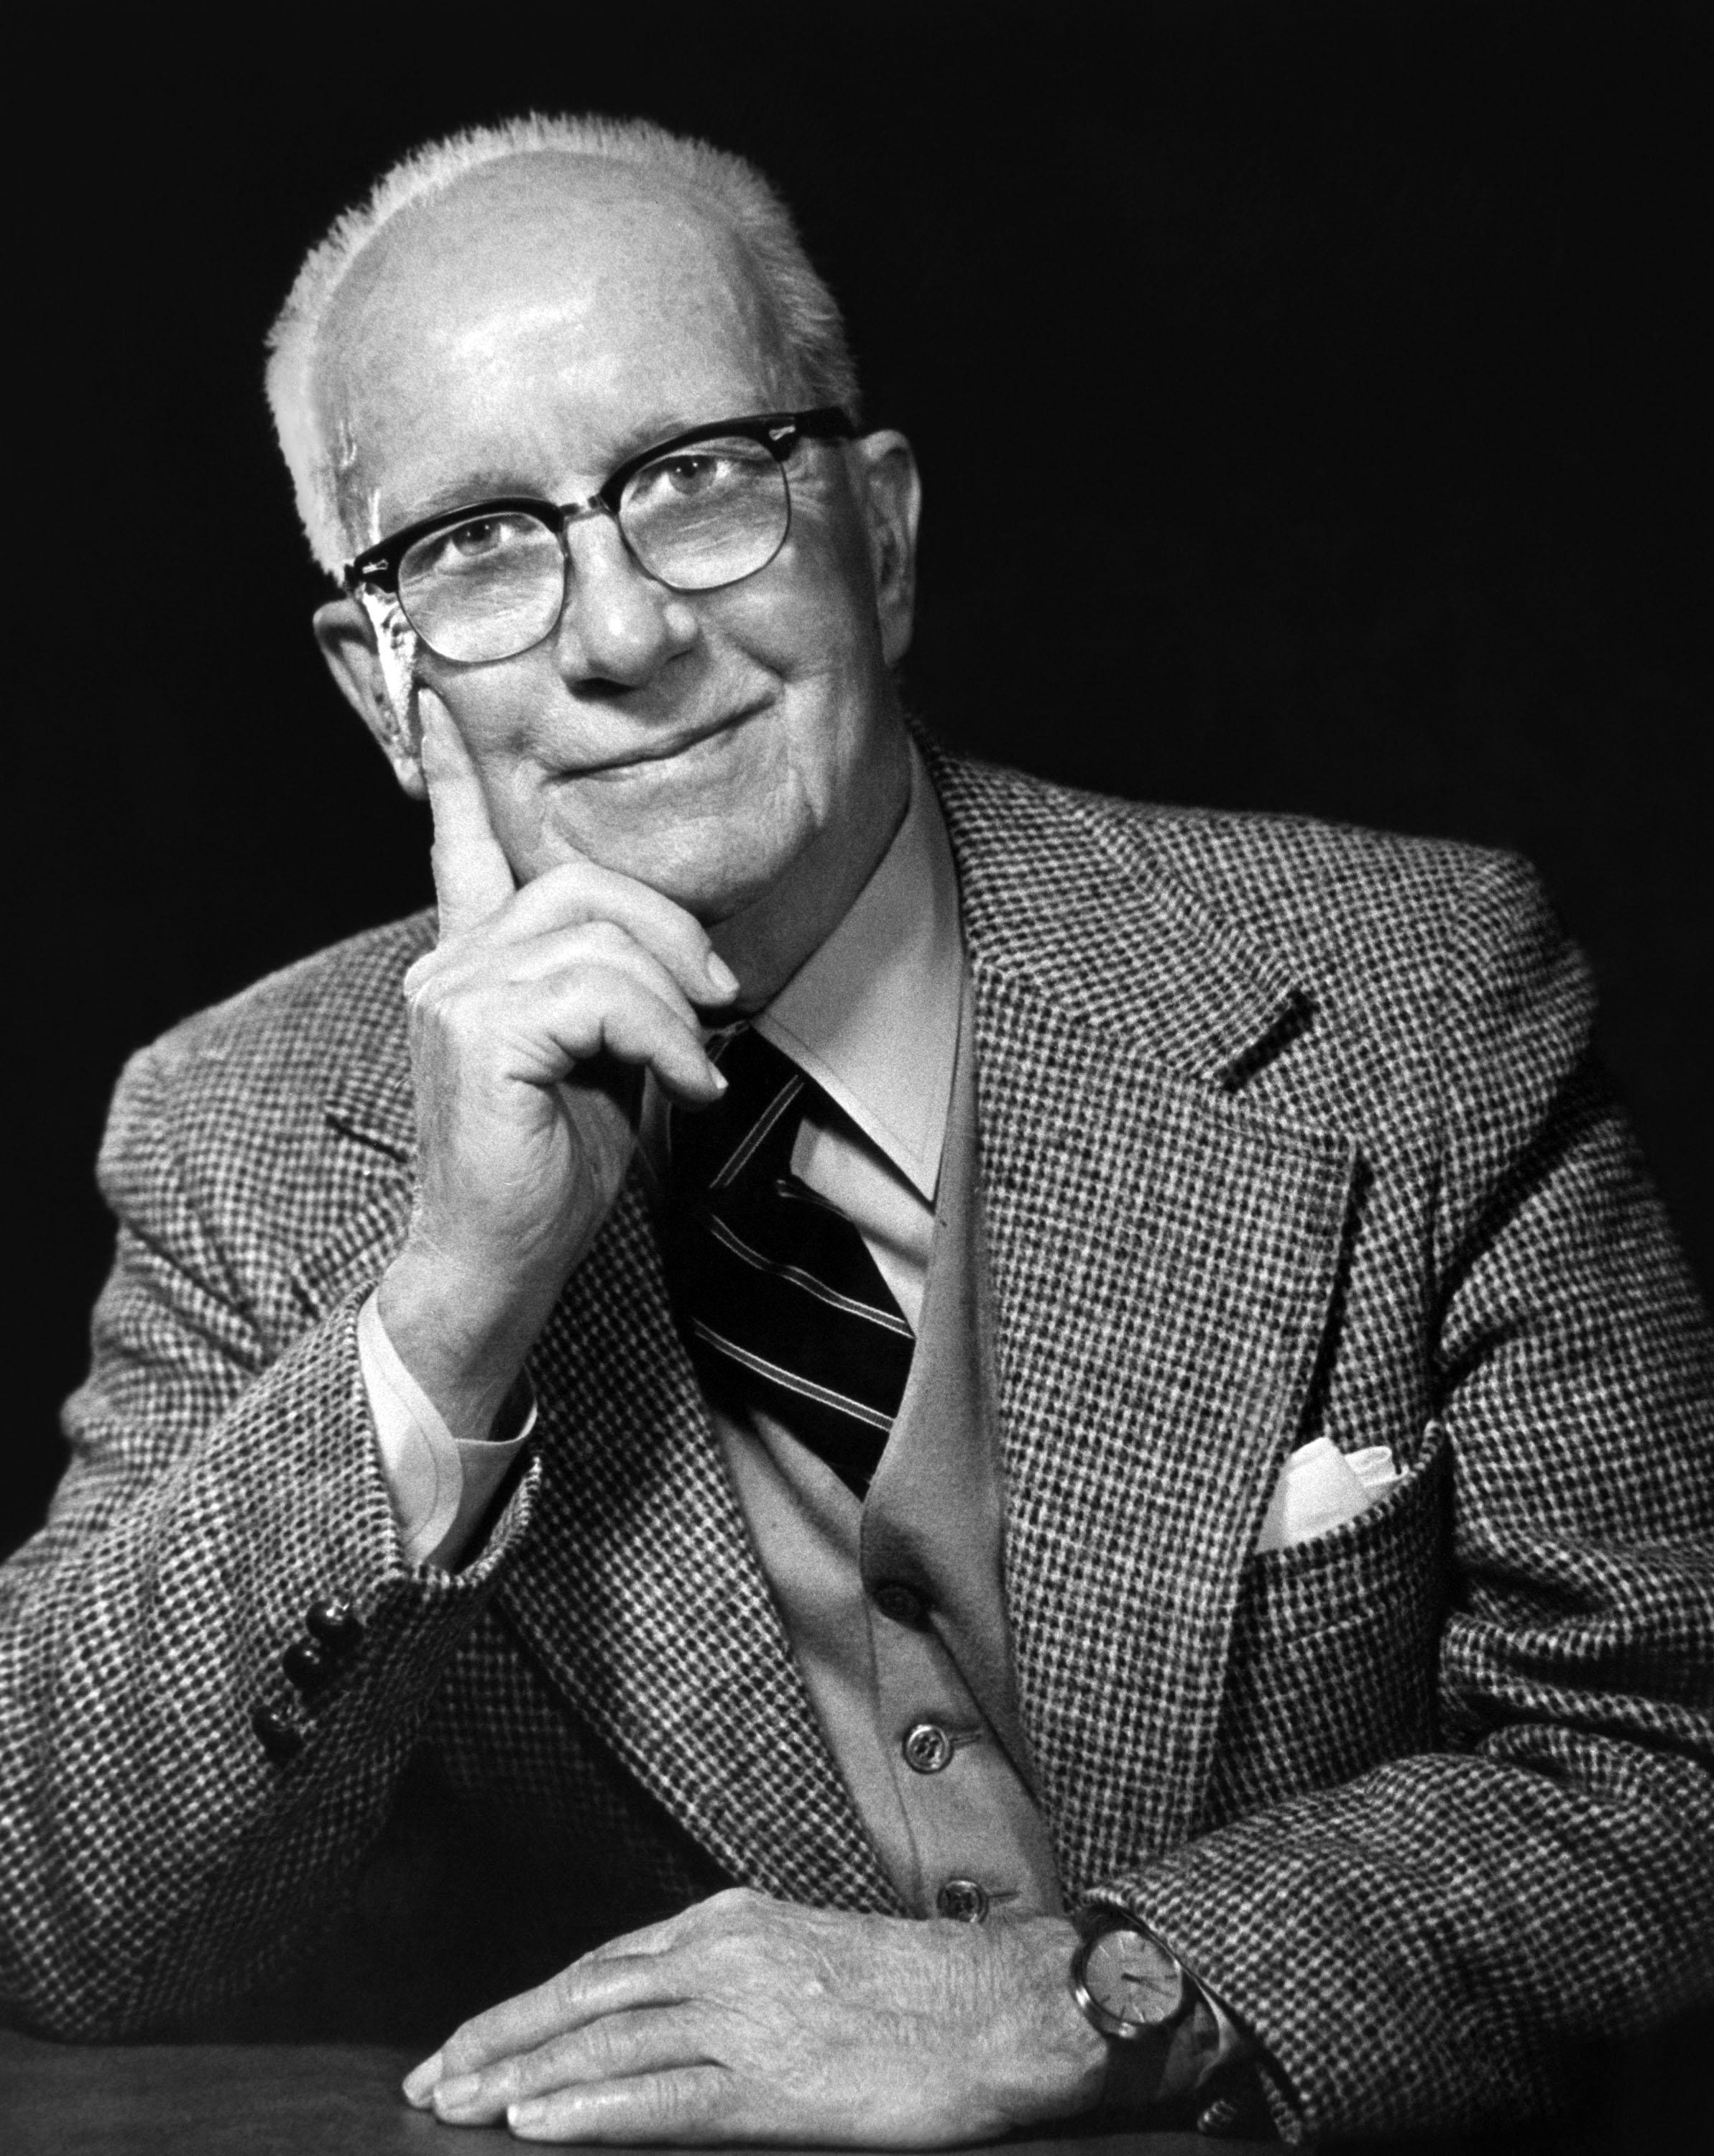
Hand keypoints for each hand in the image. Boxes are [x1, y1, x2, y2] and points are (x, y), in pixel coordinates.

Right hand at [378, 692, 737, 1437]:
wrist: (500, 1261)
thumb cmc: (552, 1166)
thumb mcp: (604, 1058)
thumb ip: (619, 989)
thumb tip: (693, 955)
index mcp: (475, 957)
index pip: (461, 844)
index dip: (451, 772)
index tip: (442, 696)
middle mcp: (451, 959)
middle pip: (583, 884)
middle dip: (672, 936)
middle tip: (714, 1004)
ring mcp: (454, 989)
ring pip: (600, 936)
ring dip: (674, 1001)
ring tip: (692, 1062)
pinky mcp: (475, 1028)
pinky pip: (599, 990)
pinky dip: (662, 1034)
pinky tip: (682, 1083)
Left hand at [401, 1887, 1107, 2144]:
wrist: (996, 2005)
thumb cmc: (909, 1990)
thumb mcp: (800, 1953)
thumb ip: (728, 1974)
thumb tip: (654, 2019)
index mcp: (729, 1923)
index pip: (599, 1966)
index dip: (524, 2008)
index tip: (467, 2044)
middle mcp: (723, 1956)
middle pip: (581, 1999)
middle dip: (496, 2041)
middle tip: (429, 2082)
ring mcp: (746, 2016)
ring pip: (604, 2046)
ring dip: (519, 2078)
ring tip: (455, 2107)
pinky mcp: (774, 2082)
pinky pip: (663, 2099)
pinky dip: (590, 2111)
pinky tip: (536, 2127)